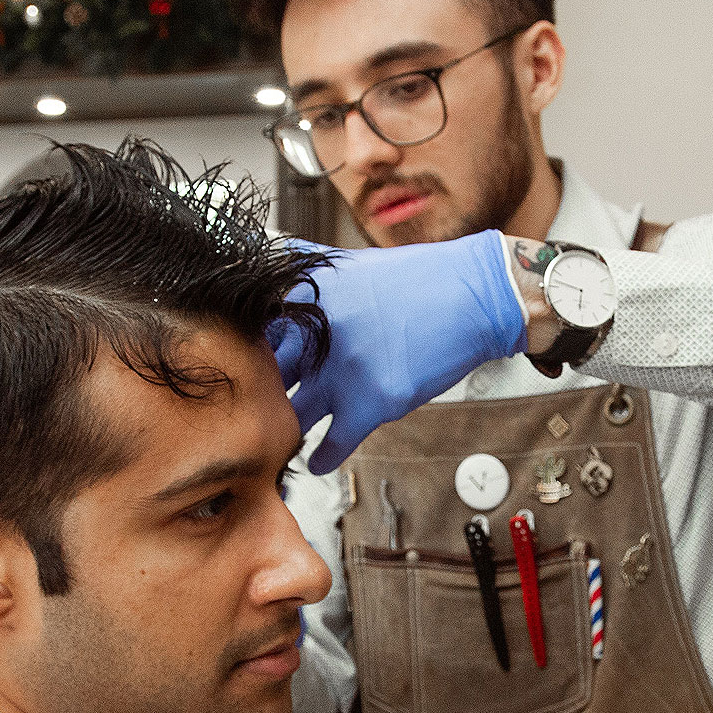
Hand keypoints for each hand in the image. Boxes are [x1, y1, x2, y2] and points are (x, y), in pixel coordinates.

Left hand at [269, 230, 527, 472]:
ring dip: (283, 433)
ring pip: (291, 416)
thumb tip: (262, 251)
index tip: (242, 372)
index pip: (252, 337)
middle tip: (250, 415)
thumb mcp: (347, 263)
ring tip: (278, 442)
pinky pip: (332, 443)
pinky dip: (319, 458)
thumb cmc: (413, 281)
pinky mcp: (372, 402)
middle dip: (255, 399)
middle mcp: (317, 336)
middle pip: (264, 378)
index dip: (244, 358)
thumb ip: (301, 263)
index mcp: (306, 299)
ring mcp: (343, 371)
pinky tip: (315, 460)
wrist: (471, 296)